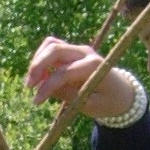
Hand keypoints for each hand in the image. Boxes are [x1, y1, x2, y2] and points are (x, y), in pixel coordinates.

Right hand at [25, 34, 145, 126]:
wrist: (121, 92)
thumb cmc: (107, 102)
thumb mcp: (90, 105)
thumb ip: (68, 96)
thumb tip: (44, 89)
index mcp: (94, 66)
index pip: (64, 72)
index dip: (47, 86)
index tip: (36, 101)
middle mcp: (86, 53)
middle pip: (54, 49)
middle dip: (37, 66)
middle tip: (29, 86)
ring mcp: (79, 49)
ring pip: (51, 44)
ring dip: (37, 60)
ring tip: (33, 81)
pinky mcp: (73, 50)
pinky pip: (52, 47)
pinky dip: (42, 57)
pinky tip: (40, 75)